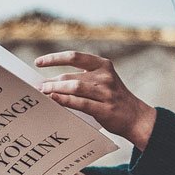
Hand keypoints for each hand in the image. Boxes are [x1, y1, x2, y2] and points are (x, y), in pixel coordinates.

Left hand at [35, 50, 155, 149]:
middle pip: (71, 75)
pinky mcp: (104, 108)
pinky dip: (64, 100)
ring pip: (74, 87)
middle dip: (51, 81)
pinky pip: (79, 102)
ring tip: (43, 93)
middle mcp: (105, 76)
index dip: (54, 58)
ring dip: (55, 89)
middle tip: (37, 86)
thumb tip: (51, 81)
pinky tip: (54, 100)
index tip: (38, 62)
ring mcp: (105, 92)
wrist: (136, 117)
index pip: (74, 57)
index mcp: (103, 65)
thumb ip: (82, 78)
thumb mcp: (102, 82)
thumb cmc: (113, 99)